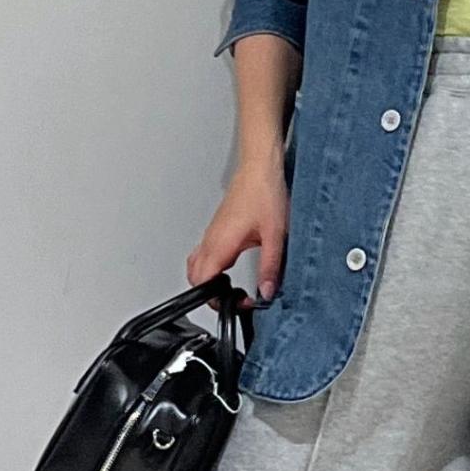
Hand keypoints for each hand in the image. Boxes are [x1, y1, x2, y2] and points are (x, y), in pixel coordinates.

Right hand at [186, 160, 290, 304]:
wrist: (259, 168)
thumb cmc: (264, 193)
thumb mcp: (275, 235)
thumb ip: (270, 267)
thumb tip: (267, 291)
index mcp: (220, 243)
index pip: (202, 282)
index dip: (215, 299)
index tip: (238, 302)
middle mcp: (211, 239)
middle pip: (194, 277)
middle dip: (210, 294)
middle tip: (235, 299)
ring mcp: (211, 234)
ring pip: (196, 265)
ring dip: (208, 280)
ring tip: (231, 287)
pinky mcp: (216, 229)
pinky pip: (204, 254)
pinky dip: (211, 267)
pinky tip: (229, 267)